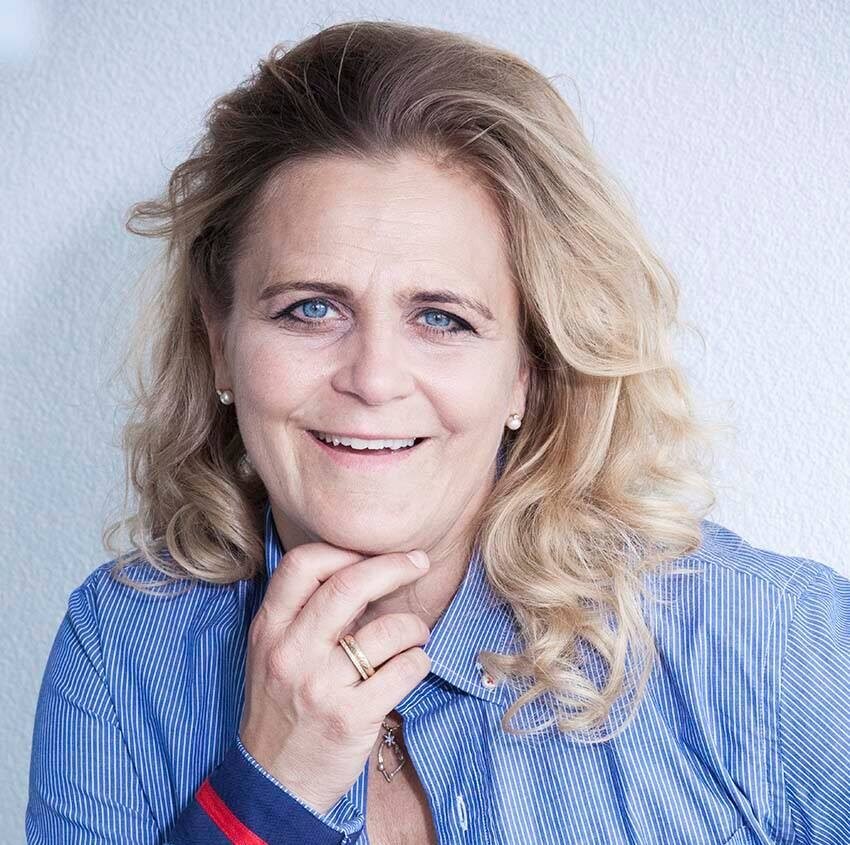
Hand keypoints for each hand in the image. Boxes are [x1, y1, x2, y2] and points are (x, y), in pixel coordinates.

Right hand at [238, 542, 431, 812]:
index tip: (370, 553)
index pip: (302, 564)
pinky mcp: (351, 718)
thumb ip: (305, 614)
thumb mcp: (273, 653)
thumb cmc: (282, 708)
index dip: (342, 550)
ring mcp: (320, 686)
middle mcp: (291, 652)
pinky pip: (405, 670)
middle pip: (349, 585)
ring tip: (414, 635)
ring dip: (414, 626)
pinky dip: (418, 661)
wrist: (274, 782)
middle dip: (394, 566)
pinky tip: (412, 666)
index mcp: (270, 630)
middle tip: (418, 562)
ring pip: (388, 630)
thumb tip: (363, 570)